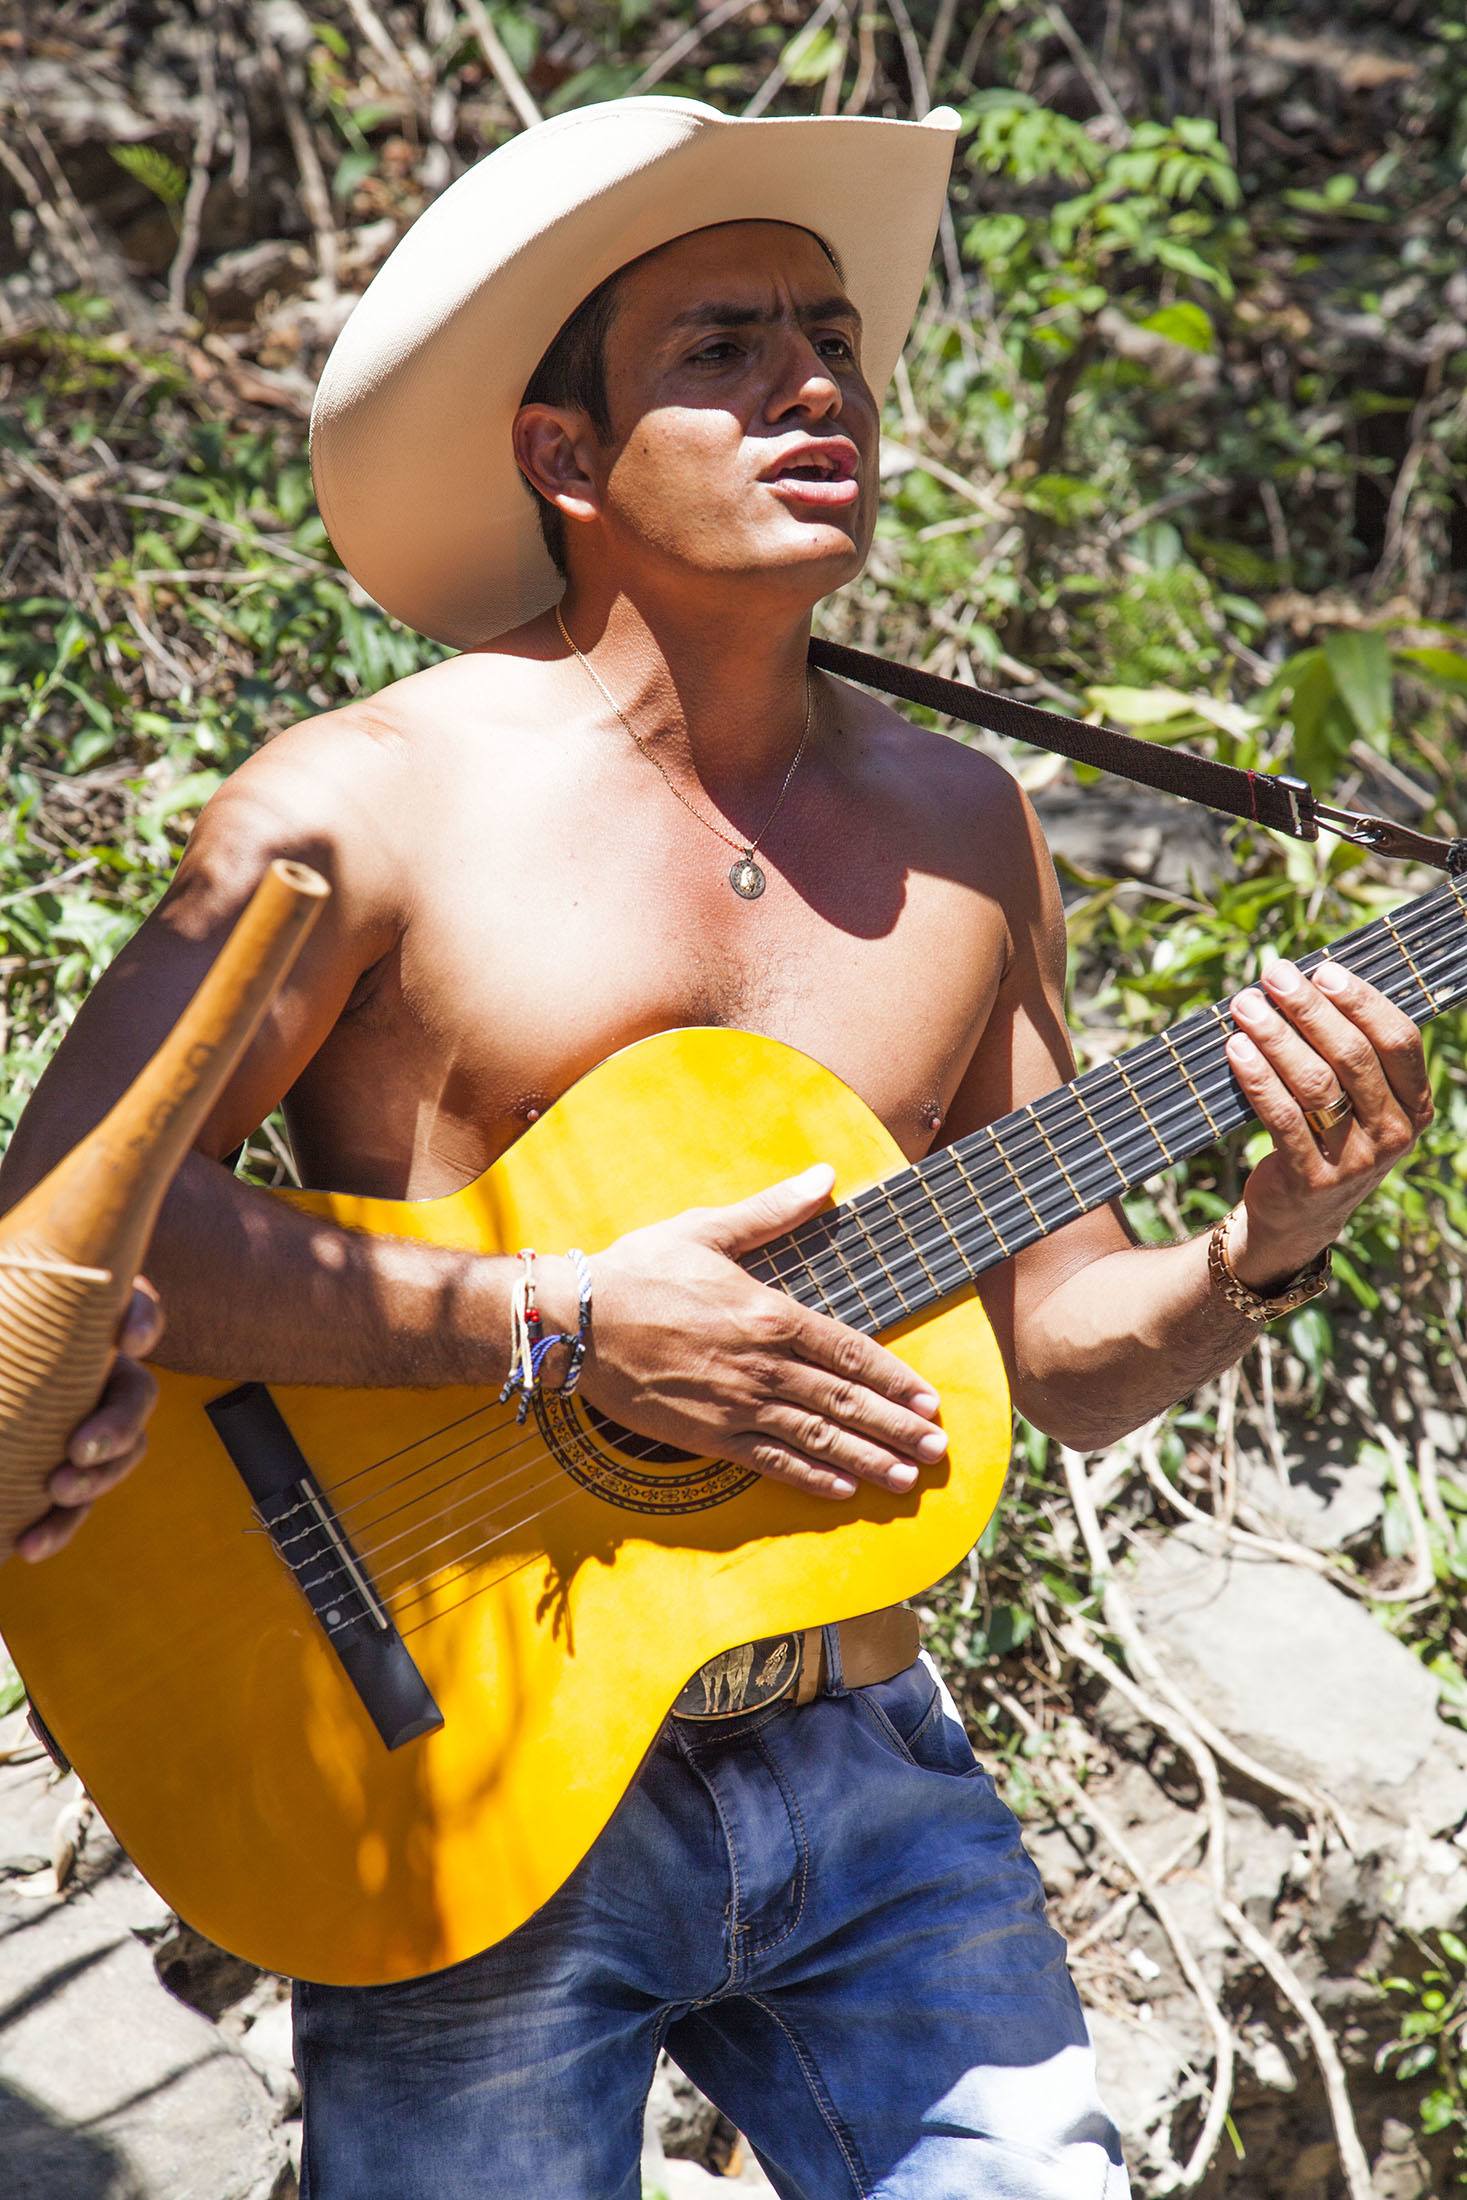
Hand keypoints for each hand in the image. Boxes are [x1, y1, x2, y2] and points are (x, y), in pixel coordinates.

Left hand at [15, 1277, 163, 1563]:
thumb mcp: (4, 1314)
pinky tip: (28, 1545)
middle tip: (79, 1448)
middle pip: (135, 1396)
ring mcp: (88, 1424)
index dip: (143, 1321)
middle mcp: (101, 1374)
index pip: (137, 1308)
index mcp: (90, 1327)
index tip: (131, 1340)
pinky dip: (58, 1526)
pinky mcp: (65, 1471)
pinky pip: (77, 1502)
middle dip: (117, 1426)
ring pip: (121, 1454)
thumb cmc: (3, 1325)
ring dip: (96, 1480)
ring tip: (59, 1494)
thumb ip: (3, 1313)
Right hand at [562, 1163, 946, 1501]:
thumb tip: (825, 1176)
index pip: (849, 1350)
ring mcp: (737, 1405)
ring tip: (906, 1478)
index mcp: (769, 1313)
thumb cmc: (639, 1270)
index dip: (893, 1378)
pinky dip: (809, 1476)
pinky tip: (841, 1488)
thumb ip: (773, 1211)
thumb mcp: (708, 1230)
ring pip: (816, 1437)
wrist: (576, 1322)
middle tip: (937, 1449)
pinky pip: (770, 1461)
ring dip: (867, 1458)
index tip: (927, 1399)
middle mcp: (762, 1365)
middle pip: (844, 1401)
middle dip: (896, 1427)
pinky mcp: (707, 1436)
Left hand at [1224, 957, 1432, 1284]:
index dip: (1362, 1000)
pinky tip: (1236, 1049)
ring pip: (1316, 1083)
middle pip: (1353, 1055)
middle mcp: (1394, 1134)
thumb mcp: (1355, 1101)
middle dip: (1309, 1009)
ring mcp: (1356, 1160)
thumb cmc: (1323, 1136)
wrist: (1297, 1218)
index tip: (1324, 969)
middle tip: (1273, 976)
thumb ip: (1346, 1051)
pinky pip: (1282, 1117)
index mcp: (1414, 1105)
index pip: (1399, 1040)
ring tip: (1246, 1005)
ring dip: (1277, 1036)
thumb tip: (1306, 980)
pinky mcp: (1312, 1179)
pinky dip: (1257, 1077)